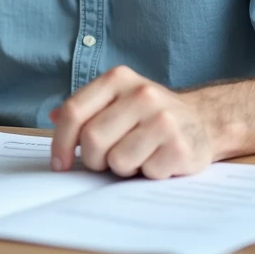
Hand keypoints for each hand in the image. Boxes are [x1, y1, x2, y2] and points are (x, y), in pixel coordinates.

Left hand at [50, 66, 212, 178]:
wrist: (202, 122)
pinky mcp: (180, 146)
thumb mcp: (116, 102)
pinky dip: (147, 174)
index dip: (60, 142)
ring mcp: (163, 119)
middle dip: (93, 160)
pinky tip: (158, 160)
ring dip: (122, 168)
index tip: (59, 164)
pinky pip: (145, 173)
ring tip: (137, 156)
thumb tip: (52, 117)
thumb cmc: (148, 116)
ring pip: (117, 161)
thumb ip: (86, 109)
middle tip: (106, 162)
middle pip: (92, 140)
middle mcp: (142, 94)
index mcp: (118, 79)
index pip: (74, 112)